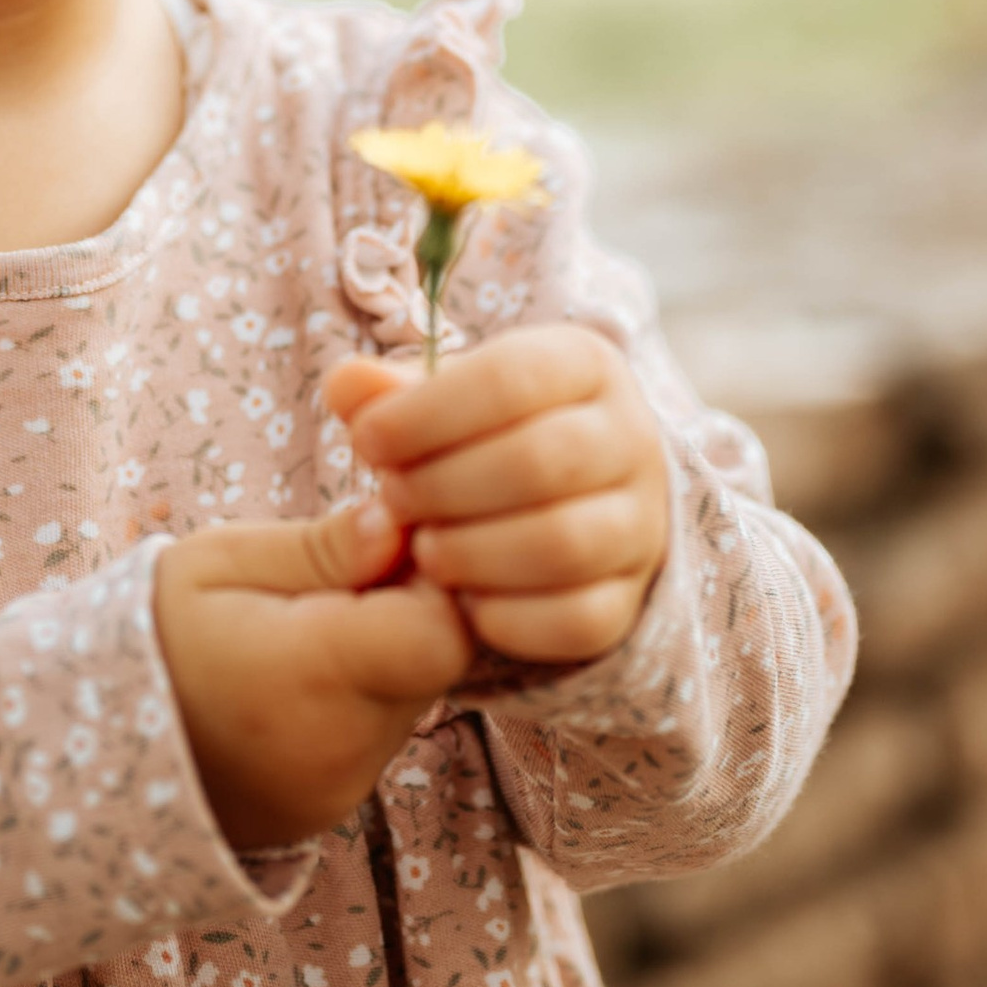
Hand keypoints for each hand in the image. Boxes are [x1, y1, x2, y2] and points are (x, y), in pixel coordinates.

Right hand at [154, 496, 475, 853]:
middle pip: (438, 660)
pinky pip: (387, 729)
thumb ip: (320, 547)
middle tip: (346, 575)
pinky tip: (309, 670)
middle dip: (413, 603)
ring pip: (418, 693)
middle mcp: (340, 743)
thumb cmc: (158, 634)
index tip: (389, 542)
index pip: (441, 630)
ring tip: (316, 622)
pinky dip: (367, 690)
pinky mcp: (340, 801)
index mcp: (311, 672)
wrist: (95, 749)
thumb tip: (401, 523)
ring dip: (390, 646)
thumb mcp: (219, 564)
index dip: (436, 577)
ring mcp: (344, 783)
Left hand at [322, 324, 670, 667]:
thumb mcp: (438, 400)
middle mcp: (631, 438)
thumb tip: (347, 385)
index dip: (427, 413)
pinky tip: (461, 601)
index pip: (512, 378)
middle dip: (444, 486)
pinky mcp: (630, 600)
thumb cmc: (479, 438)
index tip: (366, 441)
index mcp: (585, 365)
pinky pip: (578, 620)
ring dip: (473, 551)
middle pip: (540, 461)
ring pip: (564, 544)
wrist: (556, 504)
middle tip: (391, 499)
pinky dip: (508, 617)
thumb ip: (385, 393)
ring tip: (421, 550)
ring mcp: (639, 525)